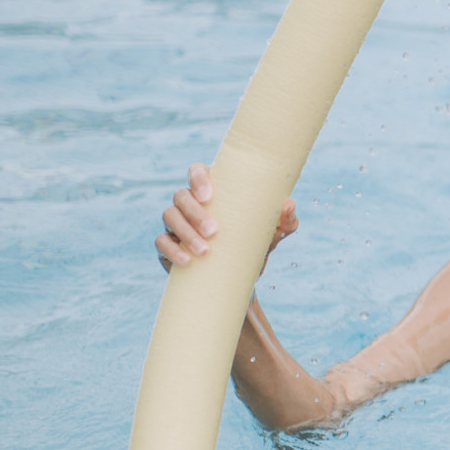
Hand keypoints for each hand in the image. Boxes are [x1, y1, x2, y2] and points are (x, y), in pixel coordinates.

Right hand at [154, 163, 297, 271]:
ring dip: (185, 232)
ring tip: (205, 251)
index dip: (198, 178)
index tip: (209, 195)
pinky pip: (161, 242)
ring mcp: (177, 223)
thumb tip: (289, 204)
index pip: (197, 171)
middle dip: (194, 212)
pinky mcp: (169, 246)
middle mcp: (191, 203)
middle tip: (214, 232)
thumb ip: (285, 220)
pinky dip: (171, 250)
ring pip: (169, 216)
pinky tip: (186, 260)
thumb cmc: (257, 244)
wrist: (242, 277)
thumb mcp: (274, 233)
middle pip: (181, 196)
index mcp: (215, 192)